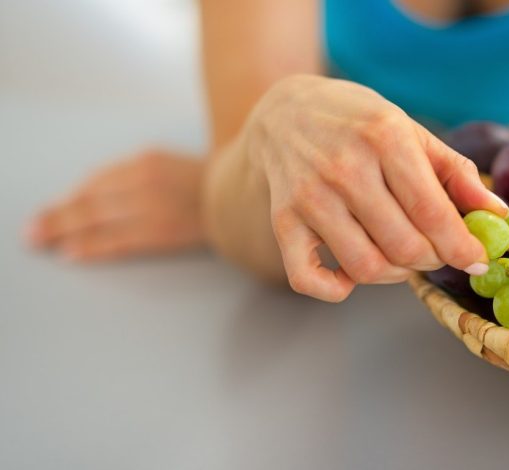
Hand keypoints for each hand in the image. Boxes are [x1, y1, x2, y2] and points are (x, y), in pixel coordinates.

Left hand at [27, 150, 205, 260]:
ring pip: (98, 221)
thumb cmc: (207, 185)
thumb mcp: (168, 167)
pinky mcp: (164, 230)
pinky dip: (93, 247)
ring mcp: (154, 207)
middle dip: (56, 218)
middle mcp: (144, 182)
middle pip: (89, 203)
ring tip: (42, 243)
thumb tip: (94, 198)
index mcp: (145, 163)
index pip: (93, 184)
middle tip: (31, 234)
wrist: (246, 195)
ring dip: (65, 233)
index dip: (67, 201)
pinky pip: (120, 241)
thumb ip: (135, 179)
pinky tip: (73, 254)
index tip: (46, 214)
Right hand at [248, 75, 508, 301]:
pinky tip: (351, 275)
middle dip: (432, 260)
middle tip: (436, 250)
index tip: (478, 261)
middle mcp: (344, 168)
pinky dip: (336, 290)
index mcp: (385, 138)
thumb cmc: (358, 122)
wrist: (286, 111)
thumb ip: (456, 173)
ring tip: (402, 257)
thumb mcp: (411, 132)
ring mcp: (309, 196)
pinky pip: (308, 278)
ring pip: (365, 266)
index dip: (462, 247)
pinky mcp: (283, 220)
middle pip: (404, 246)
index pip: (432, 212)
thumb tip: (498, 214)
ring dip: (395, 275)